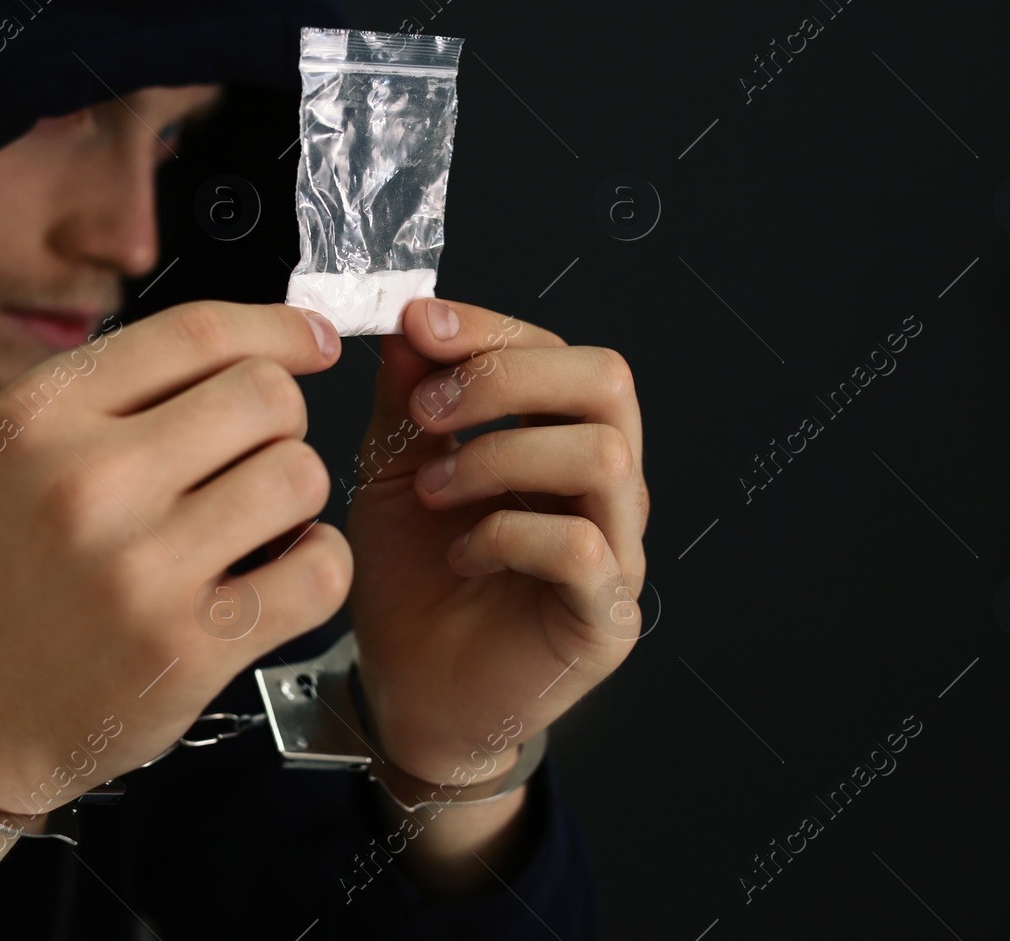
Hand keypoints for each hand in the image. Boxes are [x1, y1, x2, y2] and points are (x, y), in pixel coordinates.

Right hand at [0, 301, 352, 809]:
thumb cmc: (7, 582)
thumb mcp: (26, 455)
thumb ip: (129, 393)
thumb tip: (271, 345)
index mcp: (43, 415)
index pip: (197, 332)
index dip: (279, 328)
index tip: (315, 339)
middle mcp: (89, 480)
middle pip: (266, 394)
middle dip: (282, 424)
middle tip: (254, 462)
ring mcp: (141, 566)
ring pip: (301, 475)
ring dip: (299, 499)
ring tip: (257, 526)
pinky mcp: (190, 645)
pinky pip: (320, 570)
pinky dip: (320, 568)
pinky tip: (279, 577)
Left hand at [344, 298, 648, 785]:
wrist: (406, 691)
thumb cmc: (412, 579)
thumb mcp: (392, 469)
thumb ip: (407, 397)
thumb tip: (414, 320)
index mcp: (558, 438)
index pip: (559, 351)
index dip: (490, 329)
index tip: (418, 326)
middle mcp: (602, 486)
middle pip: (607, 383)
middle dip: (506, 378)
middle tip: (427, 411)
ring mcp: (616, 550)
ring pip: (603, 455)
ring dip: (500, 456)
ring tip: (430, 489)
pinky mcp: (607, 618)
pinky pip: (584, 548)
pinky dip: (509, 534)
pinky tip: (460, 554)